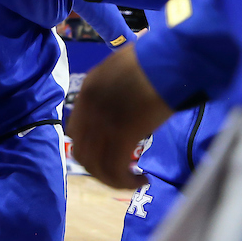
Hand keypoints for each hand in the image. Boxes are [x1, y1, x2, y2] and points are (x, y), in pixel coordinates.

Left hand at [68, 45, 172, 189]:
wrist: (167, 59)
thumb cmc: (152, 61)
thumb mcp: (120, 71)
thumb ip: (113, 90)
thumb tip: (120, 109)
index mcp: (87, 90)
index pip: (74, 131)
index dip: (88, 148)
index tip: (106, 155)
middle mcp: (89, 108)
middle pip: (81, 153)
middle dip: (99, 169)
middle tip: (119, 172)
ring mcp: (103, 122)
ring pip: (97, 166)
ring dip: (114, 180)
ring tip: (133, 180)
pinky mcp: (122, 134)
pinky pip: (116, 169)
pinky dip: (126, 182)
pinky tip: (142, 179)